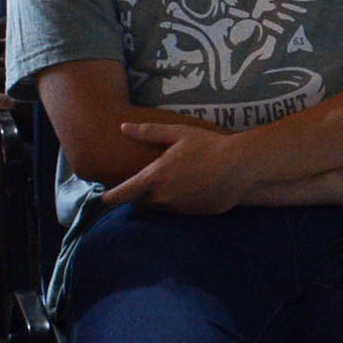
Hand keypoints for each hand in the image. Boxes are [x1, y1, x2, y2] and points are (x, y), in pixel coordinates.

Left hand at [99, 122, 257, 215]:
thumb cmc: (208, 145)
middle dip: (137, 196)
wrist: (240, 167)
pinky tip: (187, 190)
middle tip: (139, 186)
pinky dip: (176, 203)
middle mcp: (163, 197)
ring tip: (165, 186)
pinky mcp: (193, 215)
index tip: (102, 197)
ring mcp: (178, 208)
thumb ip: (149, 132)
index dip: (109, 196)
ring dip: (157, 200)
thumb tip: (124, 127)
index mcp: (154, 177)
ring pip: (158, 208)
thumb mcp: (178, 133)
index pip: (122, 193)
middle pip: (139, 203)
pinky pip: (177, 212)